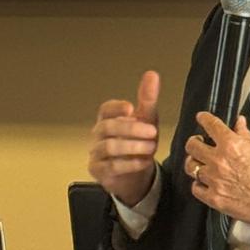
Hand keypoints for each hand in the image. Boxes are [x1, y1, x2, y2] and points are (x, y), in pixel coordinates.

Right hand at [88, 71, 160, 206]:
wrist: (135, 175)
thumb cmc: (138, 142)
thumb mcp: (146, 120)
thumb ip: (147, 98)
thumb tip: (152, 74)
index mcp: (107, 119)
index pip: (105, 109)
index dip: (116, 107)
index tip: (132, 108)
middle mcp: (98, 135)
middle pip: (107, 127)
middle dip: (131, 129)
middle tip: (152, 132)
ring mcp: (96, 153)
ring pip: (108, 147)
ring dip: (132, 146)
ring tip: (151, 148)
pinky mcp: (99, 171)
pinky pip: (111, 166)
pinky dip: (130, 164)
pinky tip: (144, 162)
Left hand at [184, 113, 249, 228]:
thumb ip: (245, 134)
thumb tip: (239, 122)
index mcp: (231, 145)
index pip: (210, 125)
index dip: (203, 118)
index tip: (201, 118)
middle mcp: (219, 161)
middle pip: (192, 146)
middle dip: (193, 142)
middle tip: (197, 143)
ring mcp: (215, 180)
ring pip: (191, 167)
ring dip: (194, 164)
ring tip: (198, 163)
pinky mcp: (215, 198)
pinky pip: (196, 189)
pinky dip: (198, 185)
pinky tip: (203, 184)